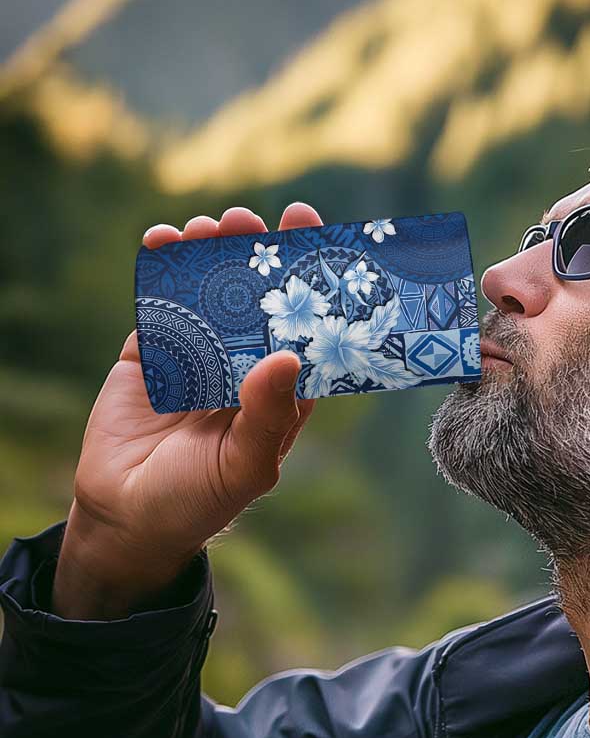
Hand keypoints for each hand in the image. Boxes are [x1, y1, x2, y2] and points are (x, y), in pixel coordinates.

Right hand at [52, 203, 322, 618]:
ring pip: (209, 292)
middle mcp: (244, 366)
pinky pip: (160, 303)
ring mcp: (198, 355)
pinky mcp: (152, 352)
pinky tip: (163, 241)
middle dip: (257, 257)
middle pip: (257, 300)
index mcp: (281, 392)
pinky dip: (161, 270)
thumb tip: (287, 357)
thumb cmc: (199, 500)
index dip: (311, 287)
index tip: (315, 240)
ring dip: (211, 254)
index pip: (304, 330)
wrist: (126, 517)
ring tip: (211, 227)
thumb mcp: (245, 466)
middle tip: (253, 221)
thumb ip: (268, 415)